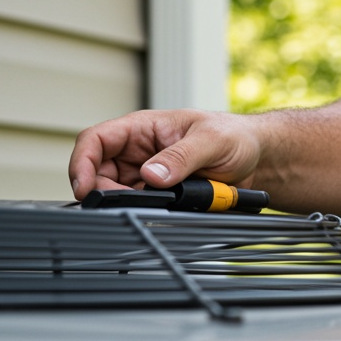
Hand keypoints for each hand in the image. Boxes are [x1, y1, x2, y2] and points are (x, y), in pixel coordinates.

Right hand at [68, 109, 265, 199]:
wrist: (258, 158)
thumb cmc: (235, 137)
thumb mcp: (211, 141)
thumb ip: (182, 157)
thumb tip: (151, 175)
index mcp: (142, 128)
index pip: (96, 140)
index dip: (82, 162)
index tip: (84, 188)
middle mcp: (138, 150)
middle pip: (99, 172)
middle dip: (104, 191)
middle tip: (129, 204)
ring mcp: (147, 174)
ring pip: (117, 192)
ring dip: (127, 204)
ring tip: (157, 206)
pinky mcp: (160, 193)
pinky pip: (141, 205)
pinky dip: (146, 212)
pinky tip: (165, 211)